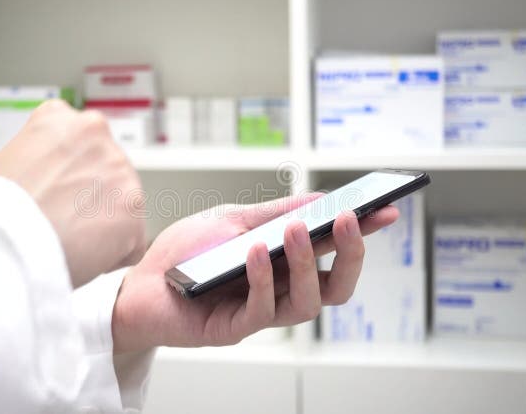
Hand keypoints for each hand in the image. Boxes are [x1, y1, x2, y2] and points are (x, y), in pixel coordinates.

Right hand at [0, 99, 145, 287]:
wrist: (0, 241)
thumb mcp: (11, 159)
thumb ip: (46, 159)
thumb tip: (59, 179)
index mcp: (62, 118)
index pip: (83, 144)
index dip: (69, 177)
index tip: (55, 194)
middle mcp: (97, 136)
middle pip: (106, 176)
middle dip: (90, 201)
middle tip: (60, 222)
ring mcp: (120, 171)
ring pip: (121, 209)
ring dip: (100, 229)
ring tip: (66, 240)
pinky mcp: (135, 208)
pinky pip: (131, 243)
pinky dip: (111, 258)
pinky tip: (81, 256)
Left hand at [111, 193, 397, 351]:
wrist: (139, 282)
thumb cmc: (186, 252)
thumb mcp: (233, 219)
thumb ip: (274, 213)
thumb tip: (320, 198)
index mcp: (285, 262)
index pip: (334, 250)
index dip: (363, 233)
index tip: (386, 208)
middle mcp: (281, 289)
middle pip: (336, 286)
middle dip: (351, 254)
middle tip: (351, 220)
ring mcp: (261, 310)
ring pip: (308, 302)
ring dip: (307, 263)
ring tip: (299, 230)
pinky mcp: (236, 327)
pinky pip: (262, 309)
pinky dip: (263, 278)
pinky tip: (256, 251)